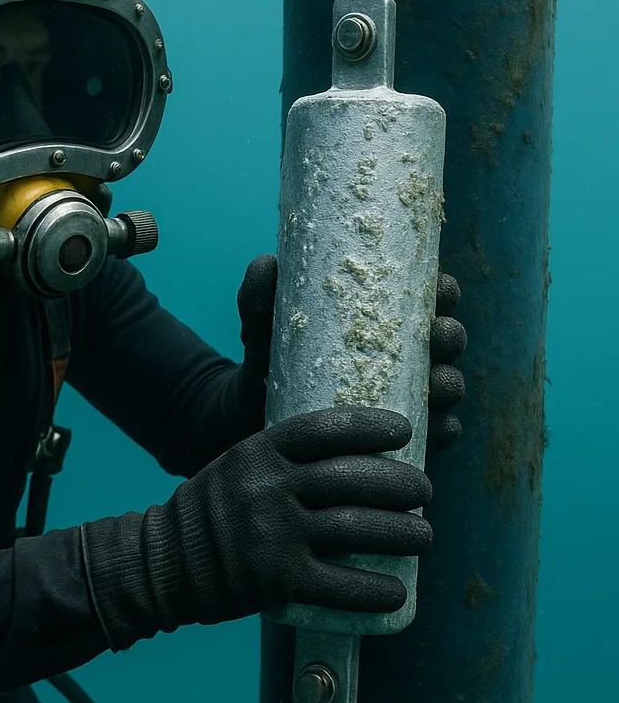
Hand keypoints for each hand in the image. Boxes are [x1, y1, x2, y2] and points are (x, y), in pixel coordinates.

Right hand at [80, 407, 431, 650]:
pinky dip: (375, 589)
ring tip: (424, 534)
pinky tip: (399, 590)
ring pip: (357, 529)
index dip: (370, 426)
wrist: (164, 561)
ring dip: (402, 533)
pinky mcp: (277, 579)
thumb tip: (346, 448)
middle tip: (424, 490)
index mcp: (259, 451)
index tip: (405, 430)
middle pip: (352, 478)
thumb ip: (282, 458)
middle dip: (401, 483)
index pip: (325, 429)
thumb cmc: (210, 509)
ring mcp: (274, 533)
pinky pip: (340, 584)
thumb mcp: (238, 464)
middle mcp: (269, 487)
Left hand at [235, 255, 466, 450]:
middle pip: (443, 340)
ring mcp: (402, 398)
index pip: (421, 299)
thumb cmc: (266, 363)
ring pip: (444, 386)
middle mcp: (399, 358)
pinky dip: (444, 430)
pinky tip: (440, 428)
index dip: (441, 290)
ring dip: (450, 381)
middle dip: (450, 335)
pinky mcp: (396, 438)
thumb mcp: (262, 331)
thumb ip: (260, 300)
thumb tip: (266, 263)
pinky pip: (435, 435)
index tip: (440, 287)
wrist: (251, 418)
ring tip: (439, 381)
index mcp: (376, 321)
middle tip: (438, 333)